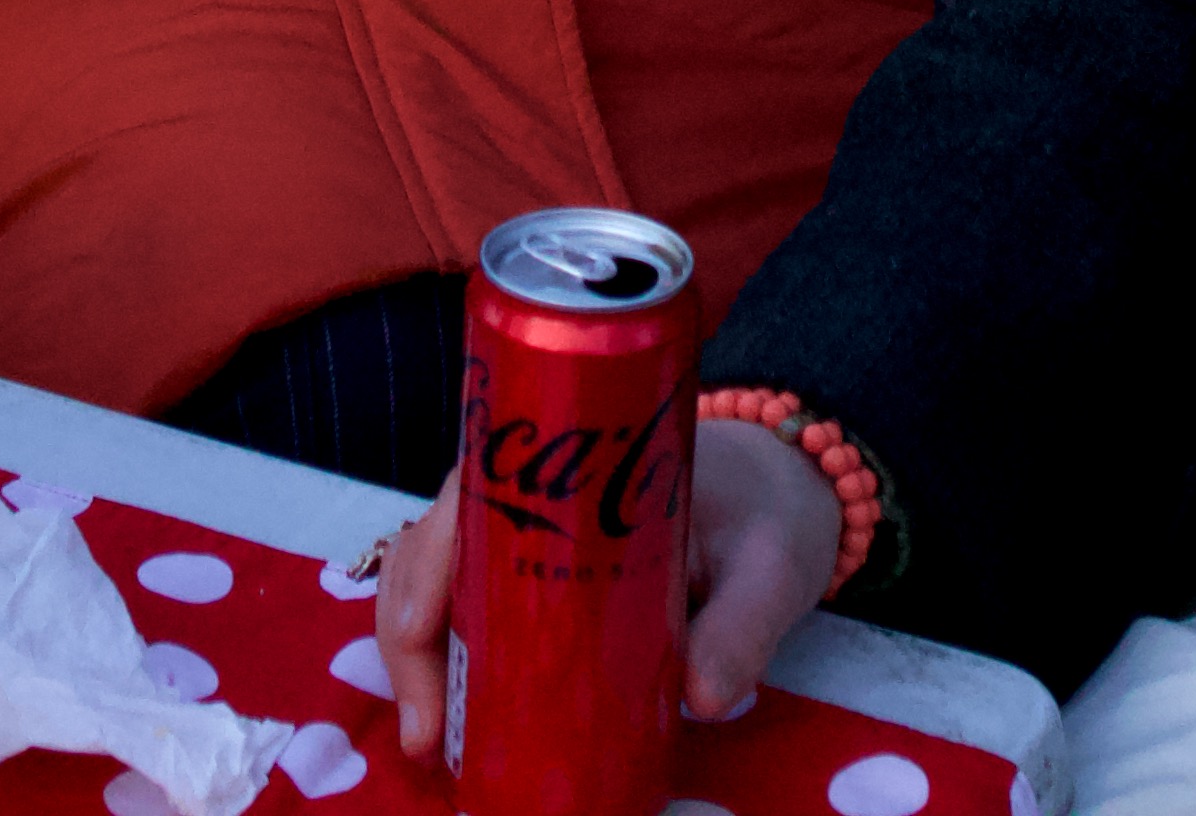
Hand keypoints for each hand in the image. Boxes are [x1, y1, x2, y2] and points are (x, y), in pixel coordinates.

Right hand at [371, 417, 849, 746]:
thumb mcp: (770, 564)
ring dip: (419, 655)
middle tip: (426, 731)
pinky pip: (470, 607)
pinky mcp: (541, 576)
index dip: (426, 567)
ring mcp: (529, 532)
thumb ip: (742, 626)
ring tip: (430, 738)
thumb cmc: (767, 507)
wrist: (785, 488)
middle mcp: (530, 488)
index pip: (466, 495)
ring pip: (437, 578)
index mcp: (569, 458)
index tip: (423, 640)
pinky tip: (453, 721)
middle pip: (433, 545)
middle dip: (409, 635)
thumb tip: (699, 701)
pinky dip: (448, 660)